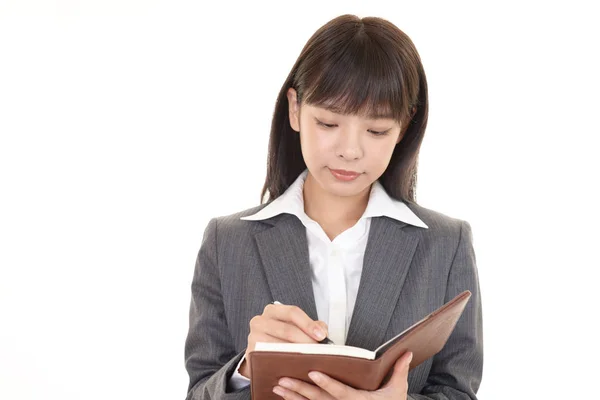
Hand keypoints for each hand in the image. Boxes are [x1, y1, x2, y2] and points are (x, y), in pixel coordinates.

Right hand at [239, 303, 328, 378]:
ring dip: (297, 354)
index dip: (308, 324)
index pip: (292, 312)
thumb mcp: (295, 327)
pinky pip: (269, 358)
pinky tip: (296, 367)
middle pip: (287, 330)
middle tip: (320, 352)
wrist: (260, 353)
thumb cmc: (281, 338)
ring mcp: (253, 337)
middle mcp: (260, 321)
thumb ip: (310, 326)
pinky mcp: (251, 354)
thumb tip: (323, 331)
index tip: (322, 335)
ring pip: (279, 345)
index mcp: (272, 311)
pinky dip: (284, 363)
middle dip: (306, 341)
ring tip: (311, 360)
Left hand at [272, 351, 412, 399]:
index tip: (312, 373)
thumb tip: (407, 352)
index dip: (327, 383)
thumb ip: (399, 371)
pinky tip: (283, 397)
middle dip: (299, 390)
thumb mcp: (397, 391)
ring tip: (277, 387)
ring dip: (293, 397)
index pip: (340, 393)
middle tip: (282, 379)